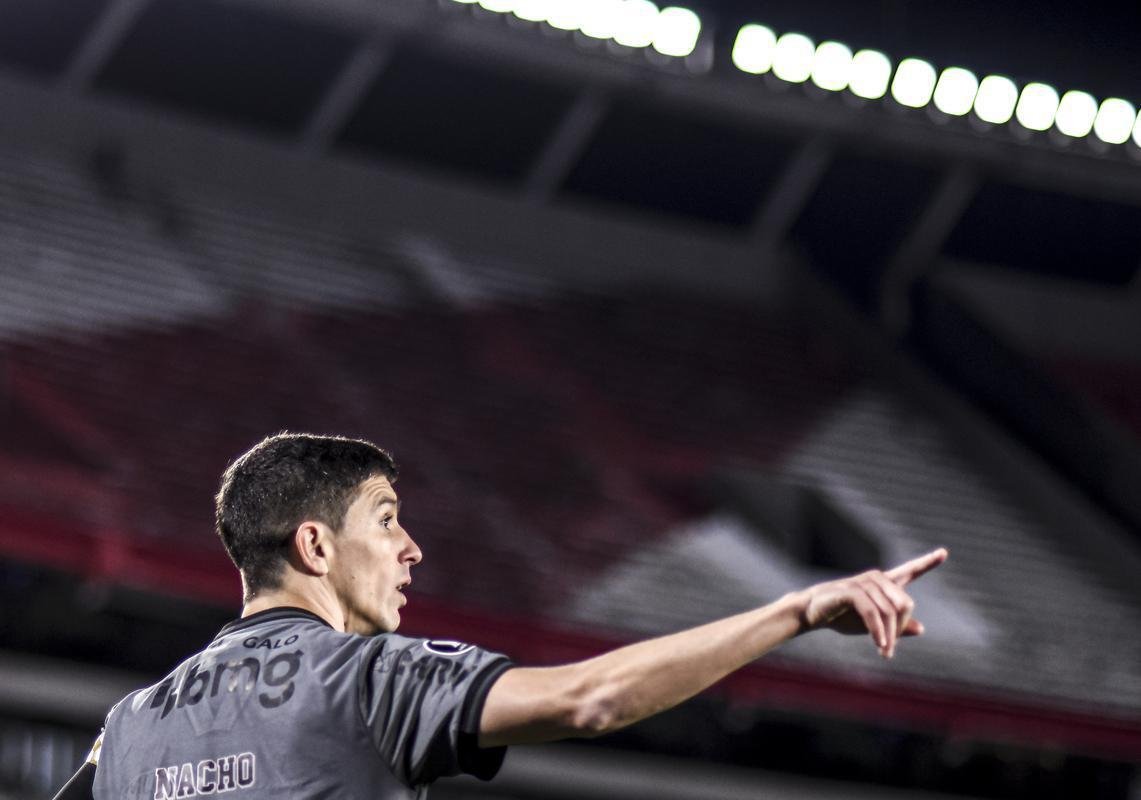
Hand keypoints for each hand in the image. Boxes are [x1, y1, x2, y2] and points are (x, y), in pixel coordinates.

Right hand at [796, 548, 947, 658]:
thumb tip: (921, 629)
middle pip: (906, 603)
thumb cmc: (841, 616)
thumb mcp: (873, 624)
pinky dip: (879, 631)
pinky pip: (874, 613)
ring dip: (889, 636)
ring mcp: (864, 582)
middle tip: (889, 649)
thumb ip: (896, 625)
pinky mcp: (852, 591)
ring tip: (884, 652)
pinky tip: (880, 645)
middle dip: (901, 629)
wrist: (810, 613)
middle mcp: (876, 578)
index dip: (927, 563)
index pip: (909, 571)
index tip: (944, 553)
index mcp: (883, 584)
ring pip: (891, 611)